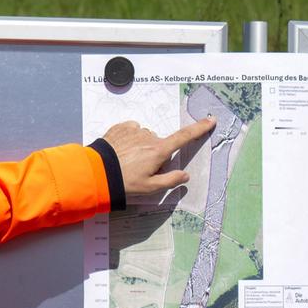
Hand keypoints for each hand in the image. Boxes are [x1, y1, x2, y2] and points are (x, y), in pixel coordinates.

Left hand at [100, 117, 215, 197]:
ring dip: (141, 147)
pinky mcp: (121, 128)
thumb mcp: (149, 187)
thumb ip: (170, 180)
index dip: (199, 128)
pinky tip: (121, 151)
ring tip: (127, 162)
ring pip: (145, 138)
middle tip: (141, 170)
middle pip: (160, 144)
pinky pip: (132, 131)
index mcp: (159, 151)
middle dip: (155, 154)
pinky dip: (130, 139)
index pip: (184, 137)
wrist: (96, 172)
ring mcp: (134, 130)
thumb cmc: (124, 182)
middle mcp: (149, 137)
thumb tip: (185, 175)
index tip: (210, 120)